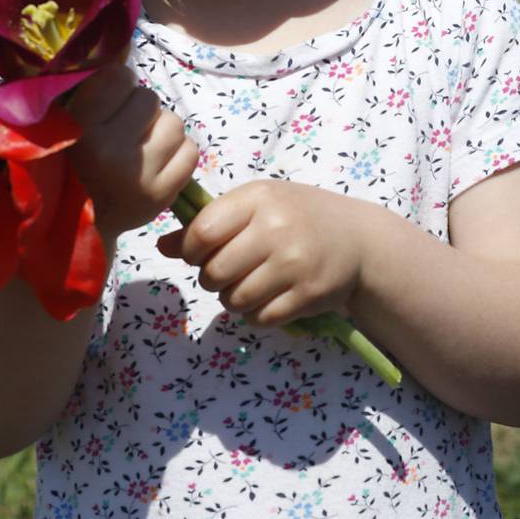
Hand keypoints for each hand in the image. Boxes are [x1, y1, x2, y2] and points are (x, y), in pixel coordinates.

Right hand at [67, 64, 199, 240]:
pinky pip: (191, 152)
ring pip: (175, 123)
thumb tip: (125, 44)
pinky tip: (158, 165)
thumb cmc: (72, 161)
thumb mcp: (68, 119)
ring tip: (142, 149)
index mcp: (79, 127)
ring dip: (163, 132)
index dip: (119, 86)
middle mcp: (109, 150)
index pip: (120, 77)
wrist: (78, 224)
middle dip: (142, 112)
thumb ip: (92, 86)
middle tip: (125, 132)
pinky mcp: (162, 195)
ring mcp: (138, 175)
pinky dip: (179, 154)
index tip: (109, 104)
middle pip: (150, 99)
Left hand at [158, 180, 373, 326]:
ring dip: (233, 299)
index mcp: (258, 199)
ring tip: (247, 285)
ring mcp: (294, 265)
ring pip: (235, 300)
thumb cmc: (296, 216)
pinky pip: (261, 318)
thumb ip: (210, 223)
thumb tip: (162, 246)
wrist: (357, 239)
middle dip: (211, 279)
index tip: (200, 253)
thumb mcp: (256, 206)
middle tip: (225, 273)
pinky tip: (267, 298)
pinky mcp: (308, 296)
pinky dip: (256, 315)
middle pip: (215, 272)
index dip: (192, 249)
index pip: (203, 231)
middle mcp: (276, 229)